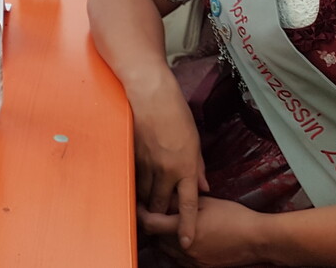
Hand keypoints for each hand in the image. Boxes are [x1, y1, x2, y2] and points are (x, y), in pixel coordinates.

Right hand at [129, 78, 208, 251]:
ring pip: (146, 194)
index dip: (188, 226)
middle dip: (162, 214)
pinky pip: (135, 178)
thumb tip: (202, 187)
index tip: (188, 242)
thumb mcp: (194, 139)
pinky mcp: (132, 155)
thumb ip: (198, 166)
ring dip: (148, 200)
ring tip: (149, 203)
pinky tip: (138, 184)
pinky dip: (137, 184)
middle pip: (162, 204)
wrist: (150, 93)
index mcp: (186, 166)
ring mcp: (147, 163)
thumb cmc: (175, 112)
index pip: (189, 204)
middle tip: (162, 217)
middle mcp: (166, 169)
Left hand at [140, 197, 265, 266]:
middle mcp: (185, 249)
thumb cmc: (233, 217)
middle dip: (151, 224)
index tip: (141, 204)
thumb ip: (177, 202)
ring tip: (168, 222)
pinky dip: (174, 248)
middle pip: (154, 238)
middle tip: (154, 210)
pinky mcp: (201, 267)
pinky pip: (178, 259)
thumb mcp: (203, 203)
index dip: (141, 213)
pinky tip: (182, 236)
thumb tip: (159, 199)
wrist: (257, 239)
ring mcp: (193, 261)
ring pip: (165, 250)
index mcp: (183, 230)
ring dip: (161, 237)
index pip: (149, 224)